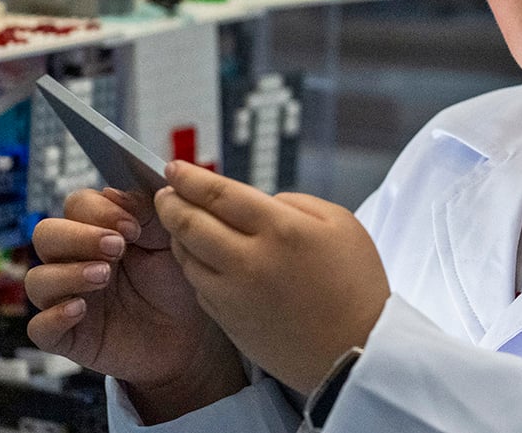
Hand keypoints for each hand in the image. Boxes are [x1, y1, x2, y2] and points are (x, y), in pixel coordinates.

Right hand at [25, 187, 246, 422]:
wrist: (191, 333)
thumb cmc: (176, 281)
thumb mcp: (170, 238)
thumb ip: (146, 210)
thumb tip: (114, 192)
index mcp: (98, 230)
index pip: (77, 204)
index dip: (99, 210)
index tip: (132, 226)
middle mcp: (76, 260)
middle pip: (46, 234)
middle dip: (78, 236)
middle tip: (117, 248)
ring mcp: (67, 297)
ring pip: (37, 279)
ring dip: (67, 273)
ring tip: (104, 276)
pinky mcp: (68, 336)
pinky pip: (39, 327)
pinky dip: (54, 317)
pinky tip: (80, 310)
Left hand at [154, 161, 390, 393]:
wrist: (355, 352)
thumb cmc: (356, 286)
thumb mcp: (341, 224)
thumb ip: (295, 203)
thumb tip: (261, 203)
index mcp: (281, 230)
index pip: (219, 194)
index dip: (190, 178)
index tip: (175, 168)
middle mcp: (250, 261)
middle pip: (190, 224)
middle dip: (171, 203)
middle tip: (165, 193)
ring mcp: (235, 295)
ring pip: (187, 257)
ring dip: (177, 235)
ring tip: (179, 222)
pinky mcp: (229, 321)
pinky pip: (199, 286)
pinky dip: (193, 266)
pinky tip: (200, 257)